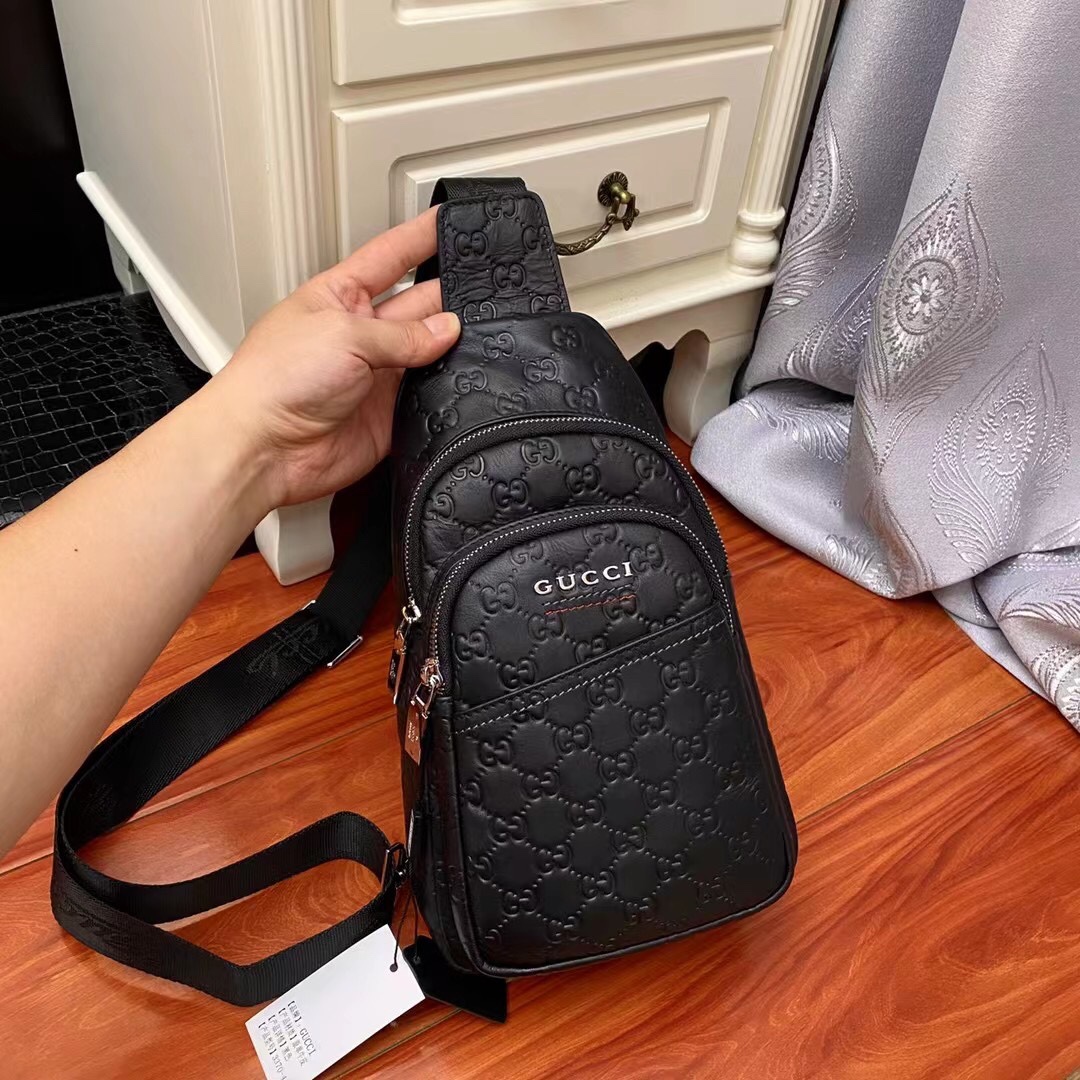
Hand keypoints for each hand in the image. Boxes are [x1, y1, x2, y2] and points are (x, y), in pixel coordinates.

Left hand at [208, 207, 458, 510]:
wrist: (264, 448)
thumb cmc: (274, 381)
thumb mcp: (344, 334)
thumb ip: (404, 334)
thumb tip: (447, 329)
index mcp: (340, 297)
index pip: (391, 256)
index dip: (420, 236)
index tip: (452, 219)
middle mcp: (361, 334)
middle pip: (419, 305)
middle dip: (449, 297)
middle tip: (483, 292)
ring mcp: (376, 376)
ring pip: (430, 354)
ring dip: (451, 348)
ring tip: (480, 339)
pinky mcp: (389, 416)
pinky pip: (428, 400)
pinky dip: (446, 393)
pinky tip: (462, 383)